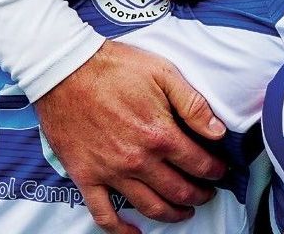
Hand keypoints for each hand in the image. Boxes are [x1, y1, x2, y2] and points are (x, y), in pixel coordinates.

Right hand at [34, 39, 226, 233]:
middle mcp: (138, 160)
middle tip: (206, 192)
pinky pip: (104, 214)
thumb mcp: (162, 72)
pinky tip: (135, 232)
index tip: (219, 171)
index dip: (215, 171)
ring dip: (173, 214)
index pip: (199, 164)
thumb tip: (218, 131)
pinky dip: (121, 230)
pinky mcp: (86, 176)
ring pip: (150, 207)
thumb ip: (193, 104)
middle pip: (179, 191)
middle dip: (199, 195)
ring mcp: (111, 172)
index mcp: (160, 134)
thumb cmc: (112, 66)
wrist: (63, 69)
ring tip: (184, 211)